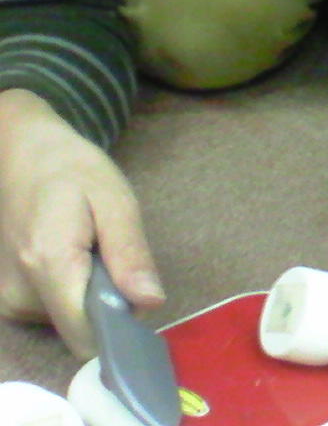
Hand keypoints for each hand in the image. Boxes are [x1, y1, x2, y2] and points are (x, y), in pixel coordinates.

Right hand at [0, 89, 164, 357]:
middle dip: (111, 303)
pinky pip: (56, 312)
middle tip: (114, 255)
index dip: (121, 325)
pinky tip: (75, 257)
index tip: (140, 297)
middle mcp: (20, 294)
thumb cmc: (74, 171)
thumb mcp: (115, 200)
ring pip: (71, 322)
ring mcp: (10, 300)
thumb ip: (131, 254)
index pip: (87, 334)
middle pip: (82, 329)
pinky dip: (75, 292)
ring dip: (93, 295)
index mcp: (48, 266)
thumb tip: (150, 303)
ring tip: (93, 250)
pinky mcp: (10, 300)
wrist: (23, 156)